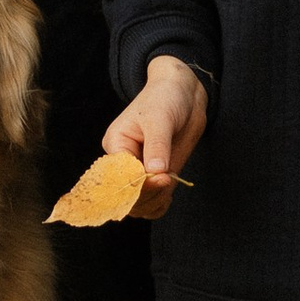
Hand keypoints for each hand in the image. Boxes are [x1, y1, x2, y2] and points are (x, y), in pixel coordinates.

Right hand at [102, 56, 209, 219]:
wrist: (183, 94)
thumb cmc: (165, 98)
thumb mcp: (160, 118)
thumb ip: (157, 146)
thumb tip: (154, 173)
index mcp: (116, 145)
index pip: (118, 176)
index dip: (137, 183)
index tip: (160, 177)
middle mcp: (124, 162)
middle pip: (125, 195)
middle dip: (146, 194)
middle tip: (167, 179)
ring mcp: (141, 172)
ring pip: (138, 204)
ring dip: (153, 202)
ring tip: (170, 184)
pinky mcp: (156, 177)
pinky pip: (151, 203)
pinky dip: (158, 206)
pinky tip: (168, 197)